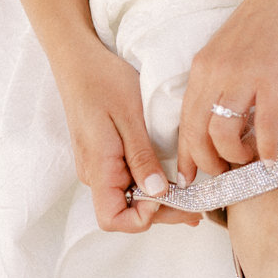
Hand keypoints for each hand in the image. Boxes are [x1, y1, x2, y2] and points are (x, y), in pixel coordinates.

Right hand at [57, 39, 199, 233]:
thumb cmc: (103, 80)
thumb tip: (159, 193)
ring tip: (191, 196)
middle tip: (198, 206)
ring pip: (127, 198)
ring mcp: (96, 166)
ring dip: (158, 200)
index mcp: (98, 166)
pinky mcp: (102, 157)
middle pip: (125, 212)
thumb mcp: (130, 116)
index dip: (143, 217)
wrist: (78, 59)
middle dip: (162, 213)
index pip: (113, 219)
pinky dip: (148, 185)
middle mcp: (93, 173)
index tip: (168, 194)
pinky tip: (169, 179)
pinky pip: (125, 181)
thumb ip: (142, 158)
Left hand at [178, 0, 277, 183]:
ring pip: (223, 134)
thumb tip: (223, 117)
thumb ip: (222, 80)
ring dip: (236, 158)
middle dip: (208, 165)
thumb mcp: (229, 51)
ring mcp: (243, 75)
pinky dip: (265, 149)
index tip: (192, 179)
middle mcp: (215, 73)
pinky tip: (272, 159)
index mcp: (202, 68)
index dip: (187, 156)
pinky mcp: (272, 77)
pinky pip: (263, 125)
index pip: (184, 121)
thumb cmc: (264, 19)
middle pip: (197, 134)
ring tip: (251, 162)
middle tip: (227, 177)